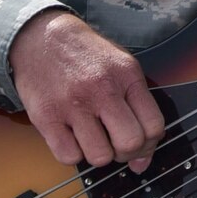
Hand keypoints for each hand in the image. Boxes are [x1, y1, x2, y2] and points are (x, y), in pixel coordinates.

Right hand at [9, 10, 165, 173]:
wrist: (43, 38)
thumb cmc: (85, 55)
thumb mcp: (121, 67)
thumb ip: (139, 107)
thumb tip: (143, 159)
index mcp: (126, 76)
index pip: (153, 125)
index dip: (150, 143)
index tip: (141, 143)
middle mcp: (102, 90)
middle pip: (130, 144)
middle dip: (127, 153)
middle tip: (117, 145)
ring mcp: (73, 104)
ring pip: (100, 156)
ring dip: (99, 155)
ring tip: (94, 139)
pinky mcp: (46, 117)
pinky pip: (69, 157)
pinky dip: (73, 154)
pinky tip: (73, 139)